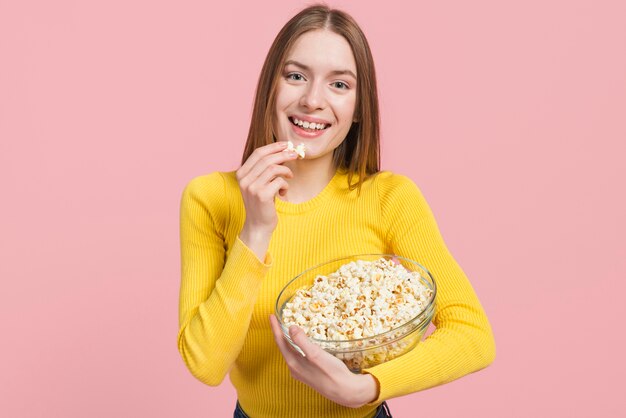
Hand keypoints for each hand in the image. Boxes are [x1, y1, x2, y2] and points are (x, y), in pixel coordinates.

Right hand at [236, 142, 297, 258]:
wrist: (258, 226)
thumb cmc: (262, 203)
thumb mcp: (260, 183)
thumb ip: (265, 169)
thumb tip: (283, 151)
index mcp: (241, 173)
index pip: (258, 153)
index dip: (274, 146)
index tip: (286, 144)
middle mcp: (244, 179)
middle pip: (267, 158)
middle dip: (284, 154)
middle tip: (296, 154)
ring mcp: (252, 187)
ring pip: (274, 168)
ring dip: (286, 171)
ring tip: (289, 177)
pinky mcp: (262, 195)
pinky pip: (279, 181)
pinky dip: (285, 185)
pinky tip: (283, 192)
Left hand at [269, 315, 378, 407]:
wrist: (345, 391)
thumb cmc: (331, 373)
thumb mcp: (315, 354)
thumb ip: (302, 341)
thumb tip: (290, 327)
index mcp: (293, 363)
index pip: (280, 342)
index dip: (275, 328)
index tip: (271, 315)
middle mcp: (294, 368)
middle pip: (283, 347)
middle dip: (280, 333)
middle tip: (278, 319)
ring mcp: (301, 372)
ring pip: (291, 352)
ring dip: (288, 339)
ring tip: (287, 328)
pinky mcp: (309, 373)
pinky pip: (298, 355)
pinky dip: (297, 346)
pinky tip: (302, 343)